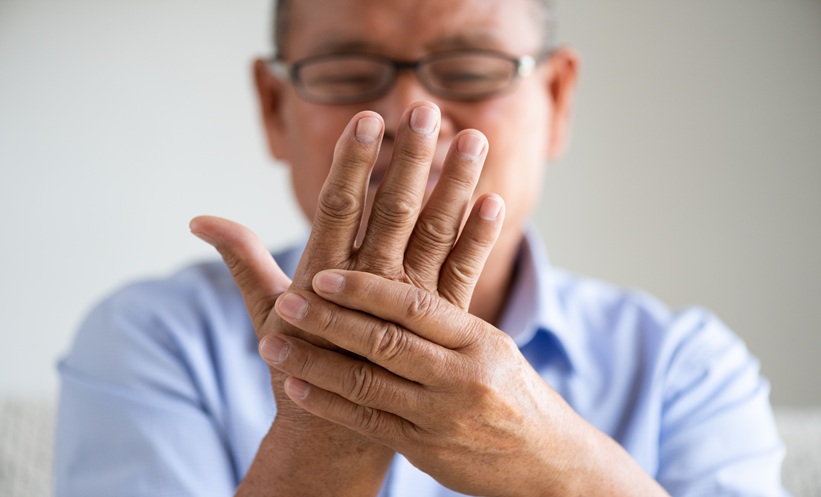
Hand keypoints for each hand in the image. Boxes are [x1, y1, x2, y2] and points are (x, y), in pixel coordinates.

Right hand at [189, 101, 508, 494]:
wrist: (338, 430)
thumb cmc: (297, 363)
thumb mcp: (264, 309)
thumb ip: (242, 258)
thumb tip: (199, 218)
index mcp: (325, 276)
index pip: (341, 207)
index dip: (354, 163)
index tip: (368, 119)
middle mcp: (370, 284)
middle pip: (395, 210)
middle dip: (411, 159)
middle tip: (425, 109)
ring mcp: (410, 303)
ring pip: (436, 233)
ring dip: (455, 185)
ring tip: (473, 139)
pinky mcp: (439, 322)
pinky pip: (463, 274)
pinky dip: (478, 239)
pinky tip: (496, 202)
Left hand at [265, 270, 669, 496]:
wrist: (546, 461)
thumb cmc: (511, 390)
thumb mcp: (492, 345)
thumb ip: (447, 314)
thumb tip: (414, 252)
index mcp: (478, 340)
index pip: (415, 307)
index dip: (366, 289)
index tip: (324, 273)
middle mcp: (460, 376)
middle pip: (385, 342)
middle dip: (330, 321)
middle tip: (287, 302)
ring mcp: (440, 416)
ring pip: (367, 384)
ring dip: (314, 363)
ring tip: (271, 345)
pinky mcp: (424, 450)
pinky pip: (367, 422)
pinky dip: (328, 403)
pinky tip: (296, 385)